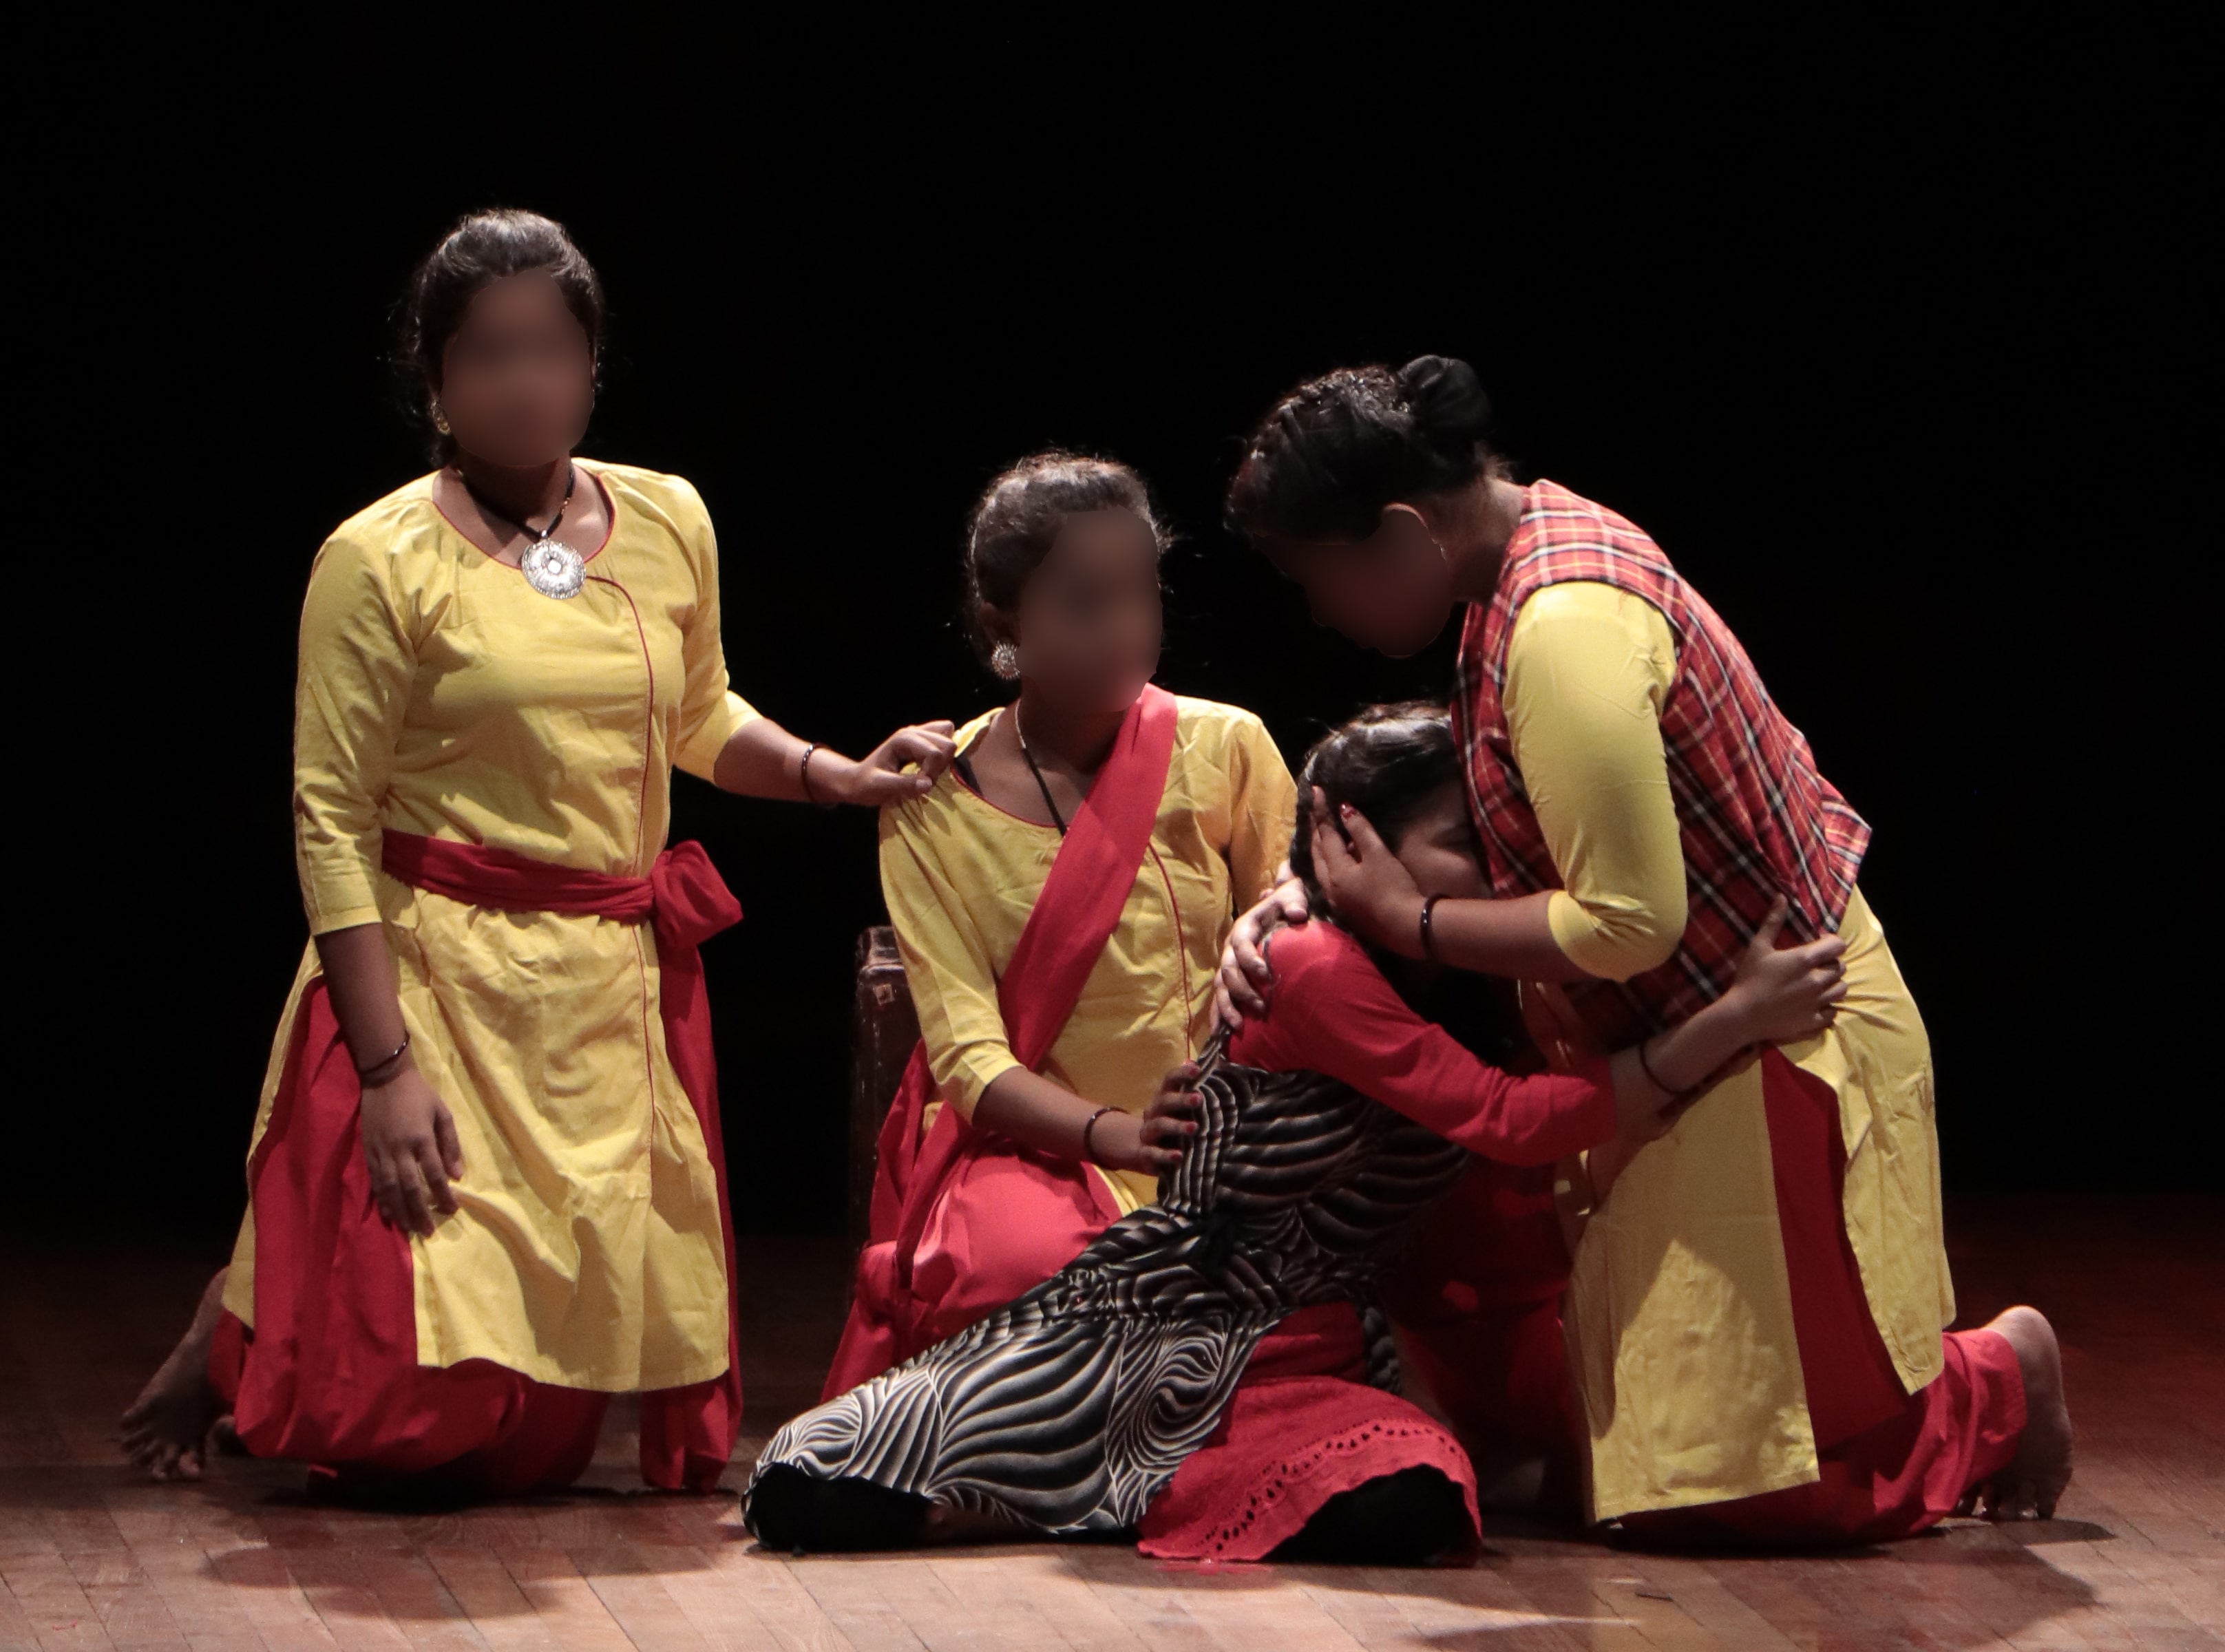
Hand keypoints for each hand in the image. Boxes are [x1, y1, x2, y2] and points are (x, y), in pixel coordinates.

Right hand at [361, 1064, 463, 1235]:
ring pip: (390, 1189)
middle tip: (429, 1231)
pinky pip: (375, 1182)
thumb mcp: (443, 1113)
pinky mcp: (368, 1152)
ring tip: (409, 1229)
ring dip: (400, 1211)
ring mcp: (381, 1152)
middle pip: (410, 1188)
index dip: (443, 1195)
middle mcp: (400, 1149)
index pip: (434, 1175)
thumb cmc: (419, 1095)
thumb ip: (451, 1144)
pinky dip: (382, 1199)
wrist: (385, 1079)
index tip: (452, 1209)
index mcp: (422, 1138)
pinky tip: (389, 1213)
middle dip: (420, 1212)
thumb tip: (457, 1175)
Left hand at [832, 721, 957, 804]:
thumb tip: (928, 784)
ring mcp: (920, 733)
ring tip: (926, 772)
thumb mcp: (880, 787)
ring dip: (943, 761)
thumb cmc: (866, 784)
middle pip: (948, 743)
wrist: (858, 781)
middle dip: (940, 766)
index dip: (931, 773)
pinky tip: (929, 767)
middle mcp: (913, 731)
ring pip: (949, 739)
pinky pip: (946, 738)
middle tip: (923, 778)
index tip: (918, 785)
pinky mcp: (924, 739)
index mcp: (903, 739)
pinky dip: (944, 756)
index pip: (935, 753)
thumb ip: (903, 785)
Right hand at [1090, 1065, 1201, 1175]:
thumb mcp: (1181, 1108)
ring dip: (1176, 1126)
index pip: (1170, 1081)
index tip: (1197, 1070)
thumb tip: (1214, 1062)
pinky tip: (1179, 1157)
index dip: (1181, 1074)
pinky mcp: (1146, 1154)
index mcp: (1164, 1098)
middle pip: (1165, 1102)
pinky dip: (1166, 1155)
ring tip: (1194, 1128)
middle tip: (1198, 1099)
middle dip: (1181, 1100)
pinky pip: (1154, 1153)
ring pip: (1160, 1125)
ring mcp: (1149, 1133)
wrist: (1144, 1151)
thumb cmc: (1171, 1123)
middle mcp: (1154, 1112)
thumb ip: (1195, 1090)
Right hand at [1215, 874, 1309, 1028]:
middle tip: (1261, 1007)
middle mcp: (1231, 947)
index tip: (1267, 975)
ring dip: (1227, 1008)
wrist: (1279, 906)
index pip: (1241, 945)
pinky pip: (1220, 997)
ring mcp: (1228, 964)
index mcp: (1244, 928)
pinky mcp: (1230, 979)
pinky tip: (1221, 1033)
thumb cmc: (1287, 904)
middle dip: (1242, 991)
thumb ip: (1294, 902)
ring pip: (1220, 988)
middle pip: (1228, 971)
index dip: (1250, 960)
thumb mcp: (1293, 897)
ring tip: (1239, 1026)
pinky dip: (1220, 1014)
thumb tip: (1298, 914)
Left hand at [1307, 787, 1425, 956]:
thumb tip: (1344, 809)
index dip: (1321, 811)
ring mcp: (1337, 900)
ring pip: (1322, 867)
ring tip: (1325, 830)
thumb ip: (1360, 831)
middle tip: (1316, 811)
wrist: (1407, 927)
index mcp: (1335, 872)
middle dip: (1316, 830)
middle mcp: (1329, 887)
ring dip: (1322, 847)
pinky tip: (1342, 858)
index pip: (1325, 834)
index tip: (1316, 790)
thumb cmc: (1394, 888)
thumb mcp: (1378, 855)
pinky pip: (1331, 879)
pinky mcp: (1347, 908)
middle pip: (1317, 852)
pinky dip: (1332, 863)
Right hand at [1719, 897, 1848, 1044]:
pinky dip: (1829, 1006)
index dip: (1832, 942)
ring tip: (1820, 984)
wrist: (1742, 1015)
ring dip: (1834, 984)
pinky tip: (1816, 1003)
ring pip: (1842, 989)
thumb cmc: (1749, 978)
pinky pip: (1834, 1012)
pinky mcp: (1815, 1020)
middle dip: (1831, 963)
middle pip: (1841, 967)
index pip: (1838, 945)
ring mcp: (1818, 1002)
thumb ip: (1773, 921)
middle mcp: (1818, 980)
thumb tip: (1782, 896)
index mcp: (1806, 959)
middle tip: (1816, 965)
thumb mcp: (1758, 946)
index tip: (1820, 943)